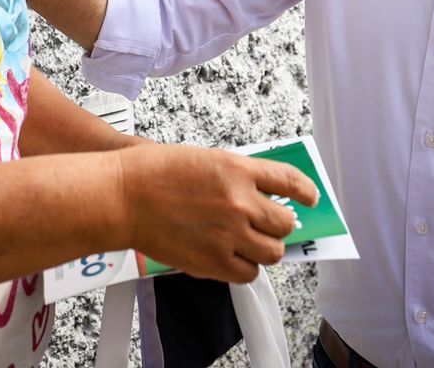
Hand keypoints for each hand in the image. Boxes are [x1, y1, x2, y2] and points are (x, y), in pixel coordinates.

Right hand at [115, 143, 319, 283]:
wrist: (123, 196)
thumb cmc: (153, 173)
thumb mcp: (204, 160)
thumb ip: (235, 177)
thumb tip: (258, 194)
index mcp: (237, 169)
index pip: (289, 181)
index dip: (306, 191)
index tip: (310, 198)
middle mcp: (239, 201)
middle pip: (285, 223)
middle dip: (280, 226)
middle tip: (269, 226)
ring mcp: (228, 233)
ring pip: (272, 252)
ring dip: (265, 249)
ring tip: (250, 244)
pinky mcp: (213, 261)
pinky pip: (247, 274)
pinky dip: (244, 269)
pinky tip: (232, 258)